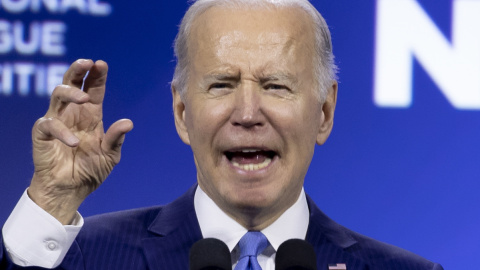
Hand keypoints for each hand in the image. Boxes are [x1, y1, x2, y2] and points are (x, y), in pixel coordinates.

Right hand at [28, 59, 132, 223]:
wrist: (72, 191)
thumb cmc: (90, 170)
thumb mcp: (110, 155)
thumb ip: (116, 139)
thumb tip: (128, 122)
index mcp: (91, 115)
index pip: (94, 89)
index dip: (97, 76)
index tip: (102, 64)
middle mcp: (73, 114)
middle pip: (72, 83)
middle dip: (78, 69)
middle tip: (87, 63)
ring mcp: (57, 121)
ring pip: (57, 94)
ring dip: (71, 92)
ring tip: (84, 98)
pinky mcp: (42, 135)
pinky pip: (48, 124)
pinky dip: (61, 131)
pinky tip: (74, 142)